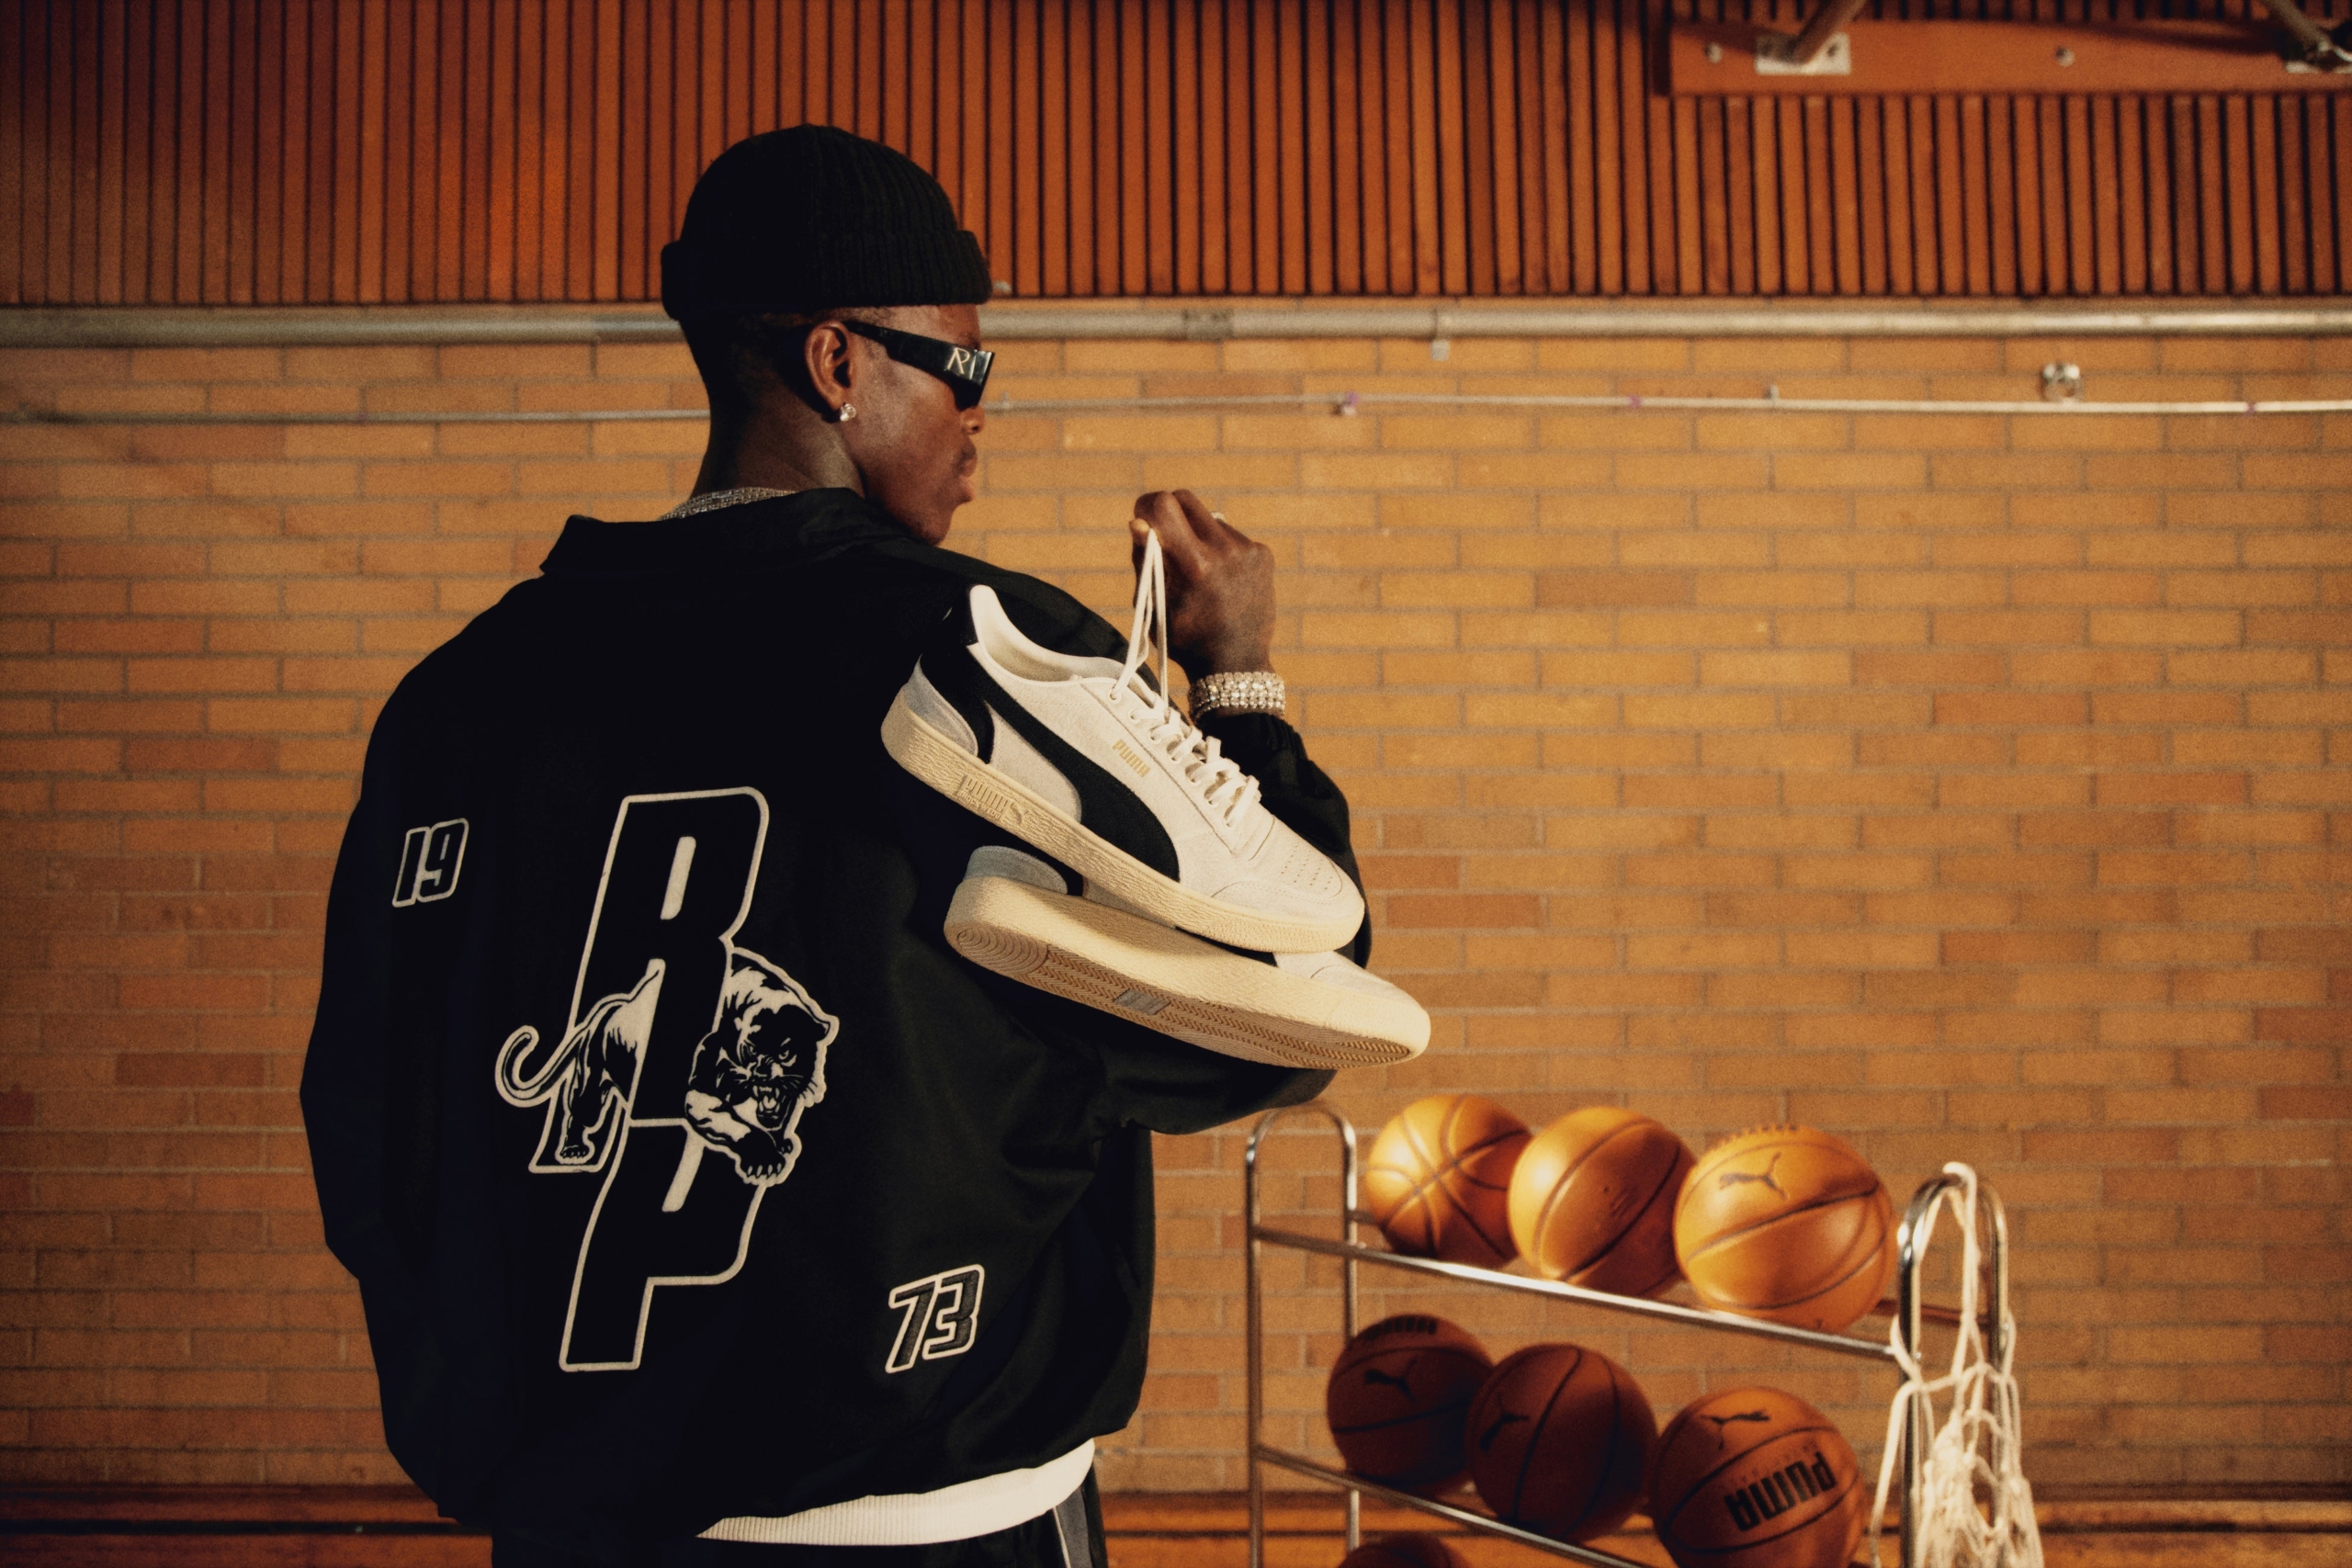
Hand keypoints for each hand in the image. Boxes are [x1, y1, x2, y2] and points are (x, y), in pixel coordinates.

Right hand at [1131, 491, 1275, 680]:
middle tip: (1163, 533)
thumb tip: (1138, 521)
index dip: (1147, 505)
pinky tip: (1219, 578)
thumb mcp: (1155, 604)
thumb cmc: (1185, 638)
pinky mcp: (1263, 554)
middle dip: (1168, 511)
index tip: (1142, 517)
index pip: (1165, 505)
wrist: (1235, 664)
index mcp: (1195, 564)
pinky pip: (1230, 535)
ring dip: (1195, 534)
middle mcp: (1225, 550)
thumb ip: (1146, 560)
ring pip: (1208, 519)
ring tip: (1197, 571)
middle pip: (1186, 499)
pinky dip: (1218, 548)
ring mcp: (1248, 550)